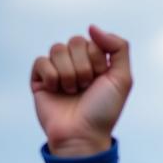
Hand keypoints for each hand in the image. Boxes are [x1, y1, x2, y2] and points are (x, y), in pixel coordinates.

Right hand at [31, 26, 131, 155]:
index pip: (92, 41)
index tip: (100, 81)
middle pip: (74, 42)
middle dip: (84, 68)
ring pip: (57, 49)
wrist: (83, 135)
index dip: (97, 61)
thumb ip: (119, 48)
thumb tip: (93, 27)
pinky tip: (57, 92)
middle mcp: (76, 64)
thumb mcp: (122, 80)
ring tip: (73, 93)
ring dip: (69, 75)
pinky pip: (41, 61)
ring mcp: (57, 70)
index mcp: (96, 63)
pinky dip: (52, 77)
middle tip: (86, 89)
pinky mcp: (40, 78)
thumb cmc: (104, 111)